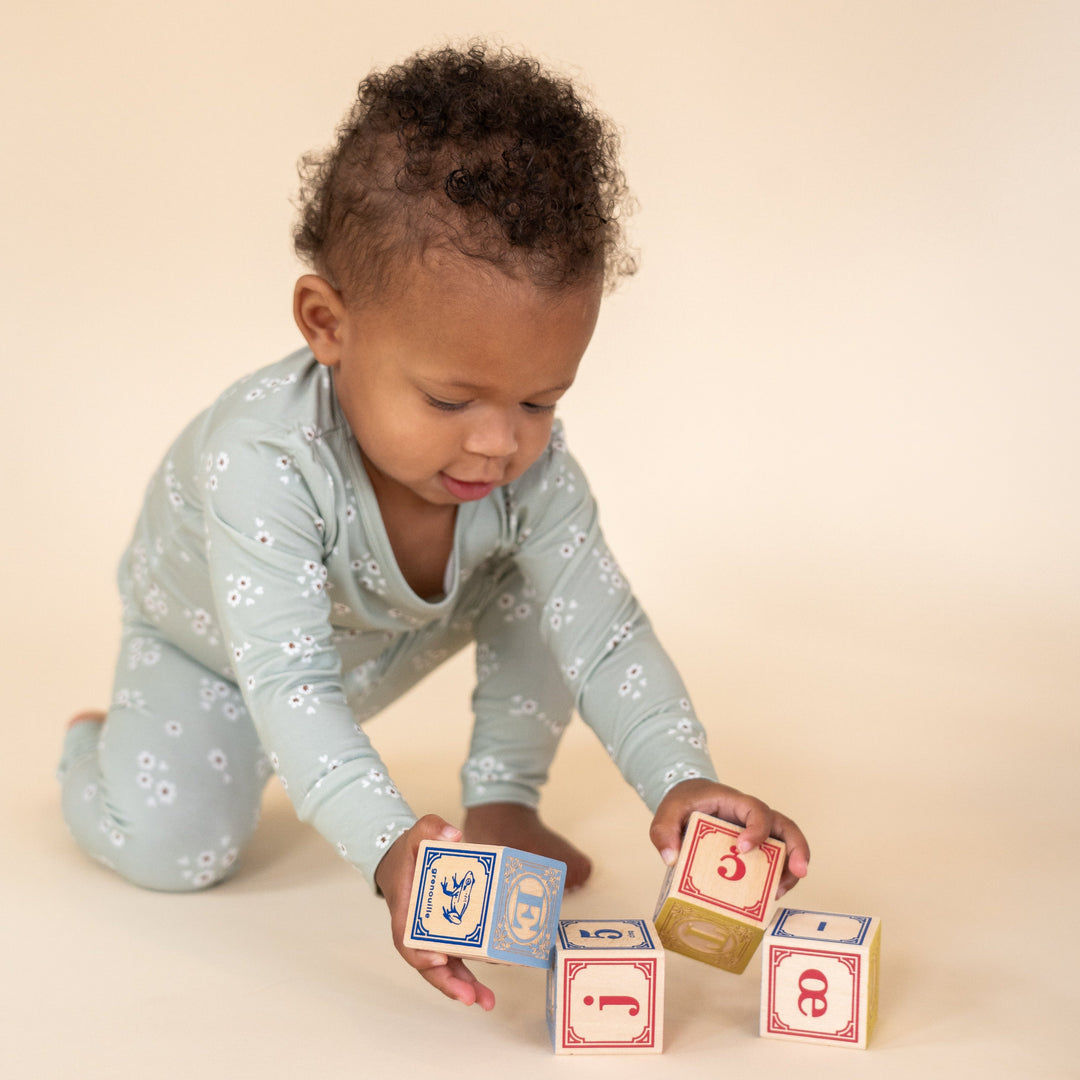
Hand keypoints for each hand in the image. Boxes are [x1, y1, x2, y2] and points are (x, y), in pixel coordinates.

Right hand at [374, 814, 495, 1009]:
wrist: (405, 860)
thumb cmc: (409, 851)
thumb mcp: (415, 833)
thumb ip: (430, 827)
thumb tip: (453, 835)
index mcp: (404, 914)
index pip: (407, 942)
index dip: (421, 954)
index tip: (440, 958)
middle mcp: (417, 933)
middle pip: (429, 966)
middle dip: (449, 983)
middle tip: (470, 997)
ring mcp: (432, 938)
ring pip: (445, 970)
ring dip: (464, 987)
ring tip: (486, 1002)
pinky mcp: (447, 937)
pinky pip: (458, 961)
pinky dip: (470, 975)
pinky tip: (488, 990)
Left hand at [649, 778, 809, 897]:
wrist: (688, 801)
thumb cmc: (683, 804)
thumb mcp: (667, 812)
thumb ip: (664, 831)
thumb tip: (671, 858)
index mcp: (735, 803)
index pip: (756, 810)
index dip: (756, 828)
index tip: (744, 847)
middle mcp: (753, 817)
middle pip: (786, 826)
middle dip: (797, 848)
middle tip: (799, 870)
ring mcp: (758, 832)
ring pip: (788, 844)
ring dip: (792, 868)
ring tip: (782, 891)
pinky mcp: (758, 848)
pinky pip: (777, 860)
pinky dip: (780, 876)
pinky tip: (771, 895)